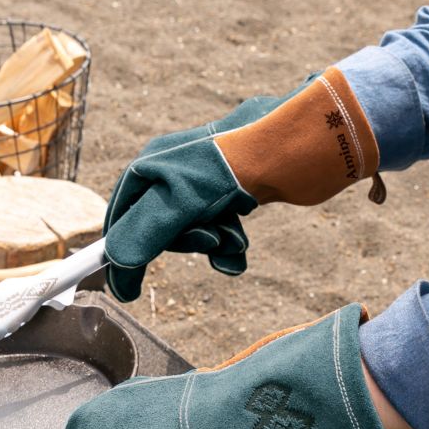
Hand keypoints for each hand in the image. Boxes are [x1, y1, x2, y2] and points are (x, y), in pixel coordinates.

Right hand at [104, 67, 379, 301]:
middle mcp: (173, 172)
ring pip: (191, 233)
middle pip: (157, 229)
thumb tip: (118, 263)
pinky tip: (241, 244)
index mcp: (152, 165)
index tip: (125, 290)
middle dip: (184, 243)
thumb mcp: (185, 199)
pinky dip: (229, 243)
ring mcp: (203, 183)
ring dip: (212, 244)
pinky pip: (218, 230)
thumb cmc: (244, 160)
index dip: (122, 252)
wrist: (310, 138)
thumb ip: (146, 232)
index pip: (122, 217)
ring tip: (233, 238)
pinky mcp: (232, 192)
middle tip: (210, 239)